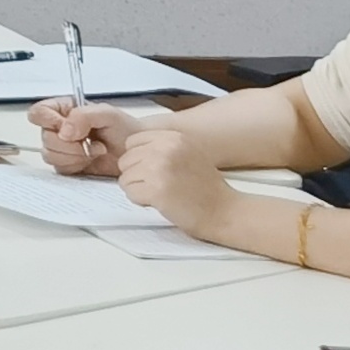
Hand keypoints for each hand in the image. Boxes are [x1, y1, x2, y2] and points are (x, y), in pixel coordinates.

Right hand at [28, 99, 139, 177]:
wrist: (137, 152)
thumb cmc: (126, 129)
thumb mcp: (108, 114)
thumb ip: (83, 116)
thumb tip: (64, 131)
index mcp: (64, 110)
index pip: (39, 112)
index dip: (48, 122)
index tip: (67, 129)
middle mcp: (59, 128)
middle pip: (44, 137)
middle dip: (70, 145)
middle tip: (91, 142)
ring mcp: (61, 148)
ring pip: (50, 155)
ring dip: (75, 156)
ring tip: (95, 151)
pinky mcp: (66, 164)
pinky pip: (59, 168)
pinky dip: (76, 166)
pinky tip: (90, 160)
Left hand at [116, 125, 231, 233]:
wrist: (225, 212)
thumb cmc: (205, 187)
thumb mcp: (188, 153)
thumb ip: (162, 146)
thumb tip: (129, 149)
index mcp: (174, 137)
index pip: (132, 142)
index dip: (139, 160)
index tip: (156, 171)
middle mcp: (166, 148)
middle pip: (125, 160)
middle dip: (137, 176)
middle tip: (160, 186)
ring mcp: (160, 168)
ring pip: (125, 178)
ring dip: (138, 189)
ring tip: (162, 194)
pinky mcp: (155, 189)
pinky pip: (130, 193)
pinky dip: (140, 201)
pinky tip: (160, 202)